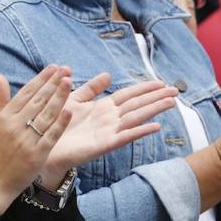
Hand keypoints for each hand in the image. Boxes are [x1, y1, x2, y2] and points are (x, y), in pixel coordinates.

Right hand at [0, 65, 72, 212]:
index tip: (53, 68)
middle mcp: (15, 126)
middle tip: (65, 70)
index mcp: (5, 117)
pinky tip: (70, 110)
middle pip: (38, 100)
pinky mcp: (36, 154)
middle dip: (52, 83)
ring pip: (46, 115)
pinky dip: (60, 123)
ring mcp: (26, 140)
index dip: (41, 79)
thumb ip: (0, 100)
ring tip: (70, 82)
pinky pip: (50, 136)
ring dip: (59, 97)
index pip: (26, 93)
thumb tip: (0, 76)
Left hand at [41, 74, 177, 186]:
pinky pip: (124, 136)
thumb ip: (91, 88)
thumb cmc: (58, 124)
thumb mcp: (74, 100)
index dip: (144, 88)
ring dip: (153, 110)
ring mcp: (108, 132)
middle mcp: (109, 119)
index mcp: (102, 107)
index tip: (161, 82)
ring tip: (171, 102)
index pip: (128, 95)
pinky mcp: (103, 145)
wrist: (45, 146)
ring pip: (135, 118)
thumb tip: (108, 74)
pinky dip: (139, 131)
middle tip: (176, 90)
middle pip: (136, 105)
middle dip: (155, 97)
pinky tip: (155, 126)